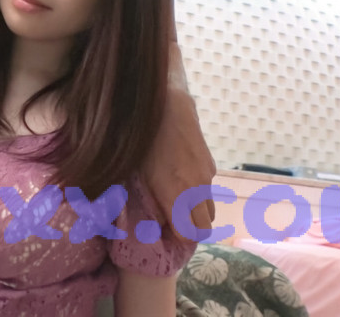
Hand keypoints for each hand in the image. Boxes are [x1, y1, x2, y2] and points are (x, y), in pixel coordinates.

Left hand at [143, 42, 215, 242]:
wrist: (165, 98)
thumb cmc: (140, 135)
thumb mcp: (131, 171)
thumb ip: (140, 201)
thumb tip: (148, 223)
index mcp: (177, 192)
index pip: (189, 235)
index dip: (176, 240)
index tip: (161, 236)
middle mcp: (197, 187)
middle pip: (205, 226)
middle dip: (189, 230)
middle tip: (168, 224)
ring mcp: (206, 174)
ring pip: (209, 208)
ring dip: (194, 212)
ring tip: (173, 203)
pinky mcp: (209, 161)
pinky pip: (207, 188)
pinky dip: (196, 193)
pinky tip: (177, 180)